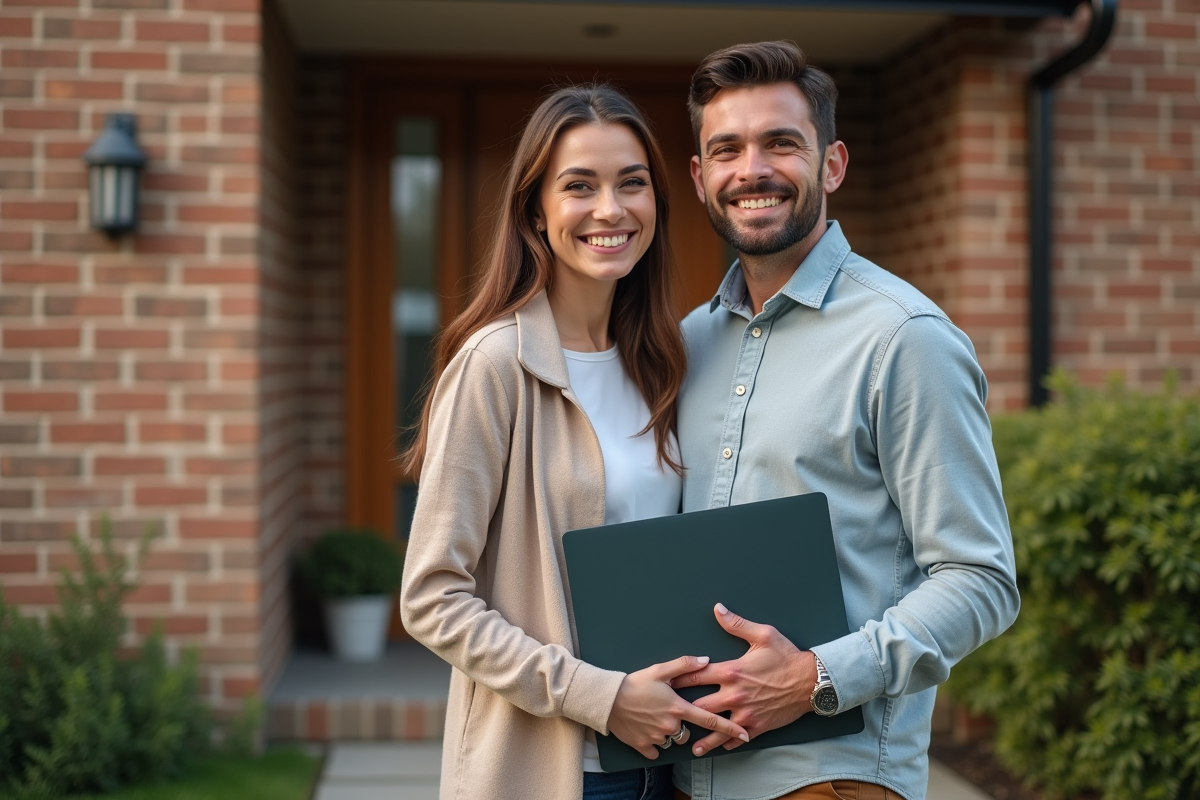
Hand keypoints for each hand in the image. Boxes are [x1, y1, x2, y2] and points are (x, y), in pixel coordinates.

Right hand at [607, 655, 750, 759]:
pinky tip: (647, 729)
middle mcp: (671, 725)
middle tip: (668, 712)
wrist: (607, 699)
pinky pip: (655, 750)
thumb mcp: (660, 670)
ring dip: (668, 732)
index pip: (710, 720)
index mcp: (678, 706)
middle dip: (684, 725)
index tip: (745, 735)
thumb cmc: (634, 683)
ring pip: (672, 740)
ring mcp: (658, 737)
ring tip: (654, 717)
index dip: (729, 728)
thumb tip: (706, 660)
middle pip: (689, 732)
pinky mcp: (643, 745)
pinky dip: (653, 743)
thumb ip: (685, 665)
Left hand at [670, 603, 816, 756]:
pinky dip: (728, 742)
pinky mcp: (757, 726)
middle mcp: (734, 695)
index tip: (665, 683)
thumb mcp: (763, 634)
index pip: (696, 676)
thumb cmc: (787, 656)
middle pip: (699, 706)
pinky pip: (738, 738)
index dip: (678, 679)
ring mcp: (745, 713)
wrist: (812, 681)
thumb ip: (736, 624)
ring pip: (716, 728)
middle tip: (670, 714)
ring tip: (690, 745)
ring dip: (702, 737)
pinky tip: (720, 745)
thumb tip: (718, 609)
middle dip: (684, 709)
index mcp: (732, 671)